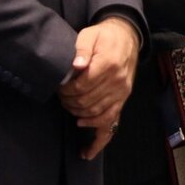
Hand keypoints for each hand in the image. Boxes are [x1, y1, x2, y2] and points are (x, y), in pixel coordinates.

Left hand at [59, 16, 139, 159]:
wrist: (126, 36)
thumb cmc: (104, 36)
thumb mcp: (90, 35)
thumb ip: (82, 49)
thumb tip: (75, 66)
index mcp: (108, 65)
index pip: (82, 86)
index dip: (66, 90)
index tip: (59, 88)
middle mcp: (117, 82)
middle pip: (88, 102)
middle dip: (70, 103)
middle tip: (60, 98)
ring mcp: (122, 93)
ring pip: (98, 114)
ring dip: (80, 116)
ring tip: (69, 110)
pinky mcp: (123, 99)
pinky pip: (112, 122)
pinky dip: (99, 138)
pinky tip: (87, 148)